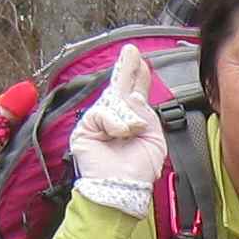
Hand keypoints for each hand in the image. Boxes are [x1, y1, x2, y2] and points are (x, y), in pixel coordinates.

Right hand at [71, 44, 166, 210]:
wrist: (122, 188)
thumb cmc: (138, 169)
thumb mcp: (153, 138)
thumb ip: (146, 115)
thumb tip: (133, 101)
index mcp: (133, 122)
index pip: (135, 94)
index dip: (138, 76)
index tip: (141, 60)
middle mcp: (115, 120)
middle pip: (120, 88)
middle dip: (126, 68)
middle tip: (131, 51)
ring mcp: (98, 123)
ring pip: (115, 102)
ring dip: (129, 116)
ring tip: (131, 133)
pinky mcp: (85, 129)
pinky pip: (102, 113)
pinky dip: (115, 123)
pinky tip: (120, 134)